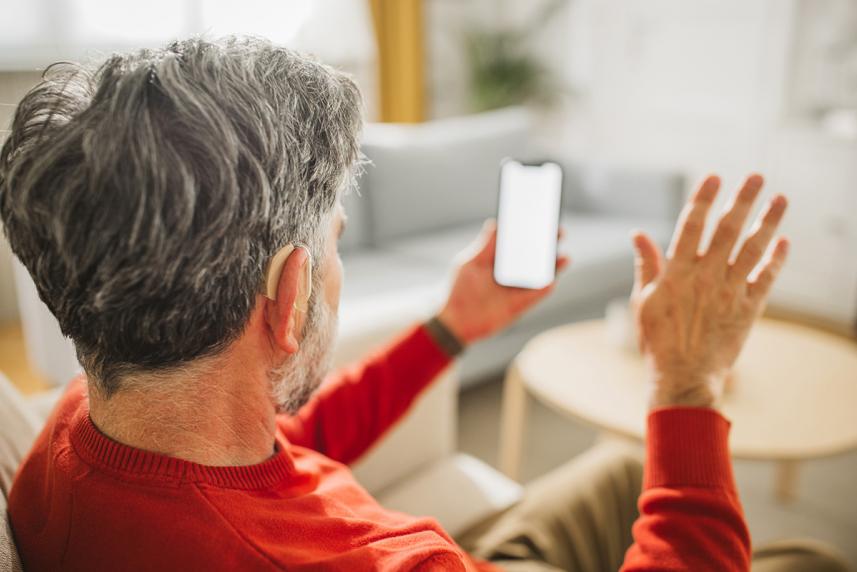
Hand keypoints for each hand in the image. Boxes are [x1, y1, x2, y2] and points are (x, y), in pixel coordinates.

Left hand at [438, 220, 568, 345]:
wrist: (454, 321)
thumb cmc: (458, 290)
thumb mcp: (469, 264)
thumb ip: (485, 246)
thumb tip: (495, 223)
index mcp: (500, 260)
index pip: (520, 242)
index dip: (532, 230)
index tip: (543, 216)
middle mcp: (512, 273)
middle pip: (535, 256)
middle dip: (548, 244)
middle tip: (558, 232)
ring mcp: (517, 289)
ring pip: (541, 275)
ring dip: (554, 266)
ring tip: (563, 256)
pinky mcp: (520, 306)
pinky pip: (537, 295)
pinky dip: (545, 287)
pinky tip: (552, 279)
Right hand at [632, 174, 788, 408]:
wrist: (683, 377)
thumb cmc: (658, 341)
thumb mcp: (643, 301)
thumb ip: (646, 265)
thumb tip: (637, 234)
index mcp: (677, 272)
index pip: (692, 225)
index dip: (704, 199)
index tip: (714, 177)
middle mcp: (706, 276)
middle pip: (727, 229)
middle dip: (743, 199)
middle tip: (757, 176)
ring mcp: (729, 292)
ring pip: (753, 248)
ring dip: (768, 221)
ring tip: (780, 199)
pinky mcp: (748, 309)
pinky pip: (766, 279)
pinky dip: (776, 260)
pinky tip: (784, 243)